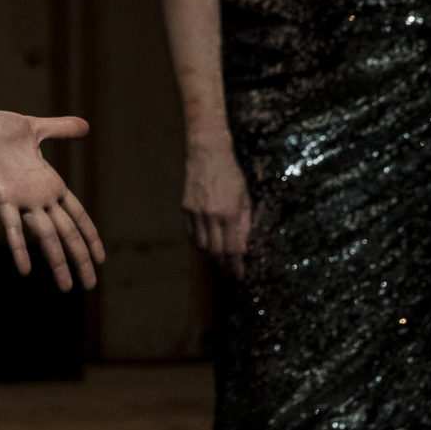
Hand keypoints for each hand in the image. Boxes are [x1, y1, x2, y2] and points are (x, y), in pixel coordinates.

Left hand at [0, 112, 104, 290]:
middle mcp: (37, 196)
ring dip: (57, 261)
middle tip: (91, 285)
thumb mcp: (33, 128)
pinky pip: (12, 226)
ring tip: (66, 287)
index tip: (101, 258)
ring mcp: (20, 198)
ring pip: (46, 234)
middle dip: (80, 257)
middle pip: (66, 231)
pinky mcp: (1, 196)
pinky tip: (25, 270)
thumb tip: (86, 126)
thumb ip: (60, 129)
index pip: (76, 214)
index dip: (89, 235)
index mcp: (48, 182)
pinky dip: (19, 247)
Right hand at [182, 145, 253, 278]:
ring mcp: (195, 212)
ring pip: (201, 246)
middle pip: (215, 252)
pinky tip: (207, 241)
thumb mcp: (245, 199)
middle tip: (230, 270)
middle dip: (223, 265)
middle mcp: (210, 216)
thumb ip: (246, 225)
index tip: (239, 275)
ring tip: (219, 257)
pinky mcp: (185, 208)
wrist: (207, 154)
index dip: (236, 266)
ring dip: (211, 255)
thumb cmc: (231, 175)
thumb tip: (245, 247)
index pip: (232, 249)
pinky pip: (191, 233)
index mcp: (229, 214)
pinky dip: (199, 241)